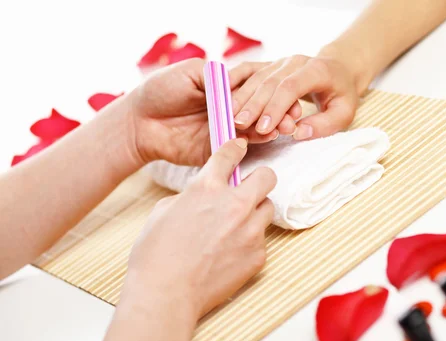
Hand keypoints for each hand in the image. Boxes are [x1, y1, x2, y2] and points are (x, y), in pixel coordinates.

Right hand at [124, 138, 275, 319]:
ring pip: (267, 209)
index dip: (236, 148)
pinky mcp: (258, 255)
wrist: (166, 294)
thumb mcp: (163, 211)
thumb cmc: (156, 254)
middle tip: (250, 188)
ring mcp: (250, 231)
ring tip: (236, 226)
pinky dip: (250, 241)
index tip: (240, 147)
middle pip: (267, 177)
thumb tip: (201, 196)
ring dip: (255, 211)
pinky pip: (261, 239)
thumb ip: (190, 196)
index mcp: (206, 188)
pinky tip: (230, 252)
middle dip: (260, 178)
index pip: (230, 155)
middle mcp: (234, 205)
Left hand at [126, 59, 276, 167]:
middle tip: (292, 115)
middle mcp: (229, 110)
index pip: (255, 87)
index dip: (272, 90)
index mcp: (225, 89)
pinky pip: (239, 148)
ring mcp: (225, 131)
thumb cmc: (161, 90)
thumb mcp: (191, 72)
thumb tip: (244, 83)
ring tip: (285, 127)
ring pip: (254, 130)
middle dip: (277, 112)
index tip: (288, 91)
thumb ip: (217, 76)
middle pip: (259, 110)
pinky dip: (254, 143)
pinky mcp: (217, 150)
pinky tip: (267, 137)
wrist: (139, 121)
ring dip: (270, 128)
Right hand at [231, 55, 358, 140]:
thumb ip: (324, 125)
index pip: (290, 87)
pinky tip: (221, 91)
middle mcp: (294, 62)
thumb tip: (299, 133)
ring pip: (256, 77)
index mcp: (316, 70)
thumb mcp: (344, 113)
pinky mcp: (269, 64)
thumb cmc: (341, 95)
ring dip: (241, 98)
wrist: (338, 69)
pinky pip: (248, 69)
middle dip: (253, 105)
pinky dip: (234, 80)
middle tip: (239, 125)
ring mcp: (280, 61)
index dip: (275, 107)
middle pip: (269, 82)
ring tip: (229, 117)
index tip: (263, 128)